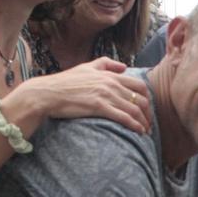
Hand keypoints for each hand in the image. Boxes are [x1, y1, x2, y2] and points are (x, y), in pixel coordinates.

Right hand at [11, 58, 150, 135]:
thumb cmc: (65, 82)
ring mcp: (106, 95)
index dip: (148, 98)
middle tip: (149, 123)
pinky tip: (139, 132)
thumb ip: (106, 64)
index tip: (148, 109)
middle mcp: (111, 83)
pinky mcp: (99, 106)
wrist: (48, 93)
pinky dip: (135, 125)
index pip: (139, 85)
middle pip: (141, 98)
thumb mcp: (87, 67)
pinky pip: (124, 117)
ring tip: (146, 131)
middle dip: (148, 113)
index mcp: (110, 75)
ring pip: (134, 109)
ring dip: (144, 122)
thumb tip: (124, 67)